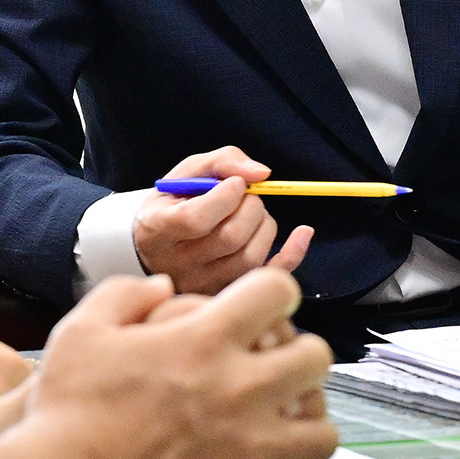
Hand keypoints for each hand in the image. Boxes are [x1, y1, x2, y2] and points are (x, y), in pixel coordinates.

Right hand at [24, 268, 335, 458]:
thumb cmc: (64, 411)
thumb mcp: (81, 331)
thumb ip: (125, 295)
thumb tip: (163, 284)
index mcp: (204, 339)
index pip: (277, 291)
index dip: (275, 293)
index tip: (267, 308)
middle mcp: (240, 389)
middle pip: (316, 357)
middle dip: (301, 357)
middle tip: (280, 370)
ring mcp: (252, 447)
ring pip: (322, 430)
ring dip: (305, 425)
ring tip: (283, 429)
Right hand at [135, 147, 313, 296]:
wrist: (161, 245)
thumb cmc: (175, 203)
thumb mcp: (187, 174)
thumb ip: (221, 162)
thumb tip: (261, 174)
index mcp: (156, 231)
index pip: (196, 219)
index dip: (225, 196)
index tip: (234, 184)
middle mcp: (176, 265)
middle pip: (230, 238)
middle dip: (251, 207)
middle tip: (247, 196)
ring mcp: (201, 287)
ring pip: (250, 258)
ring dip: (265, 225)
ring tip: (253, 214)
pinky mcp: (227, 296)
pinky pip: (268, 278)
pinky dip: (293, 254)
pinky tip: (303, 232)